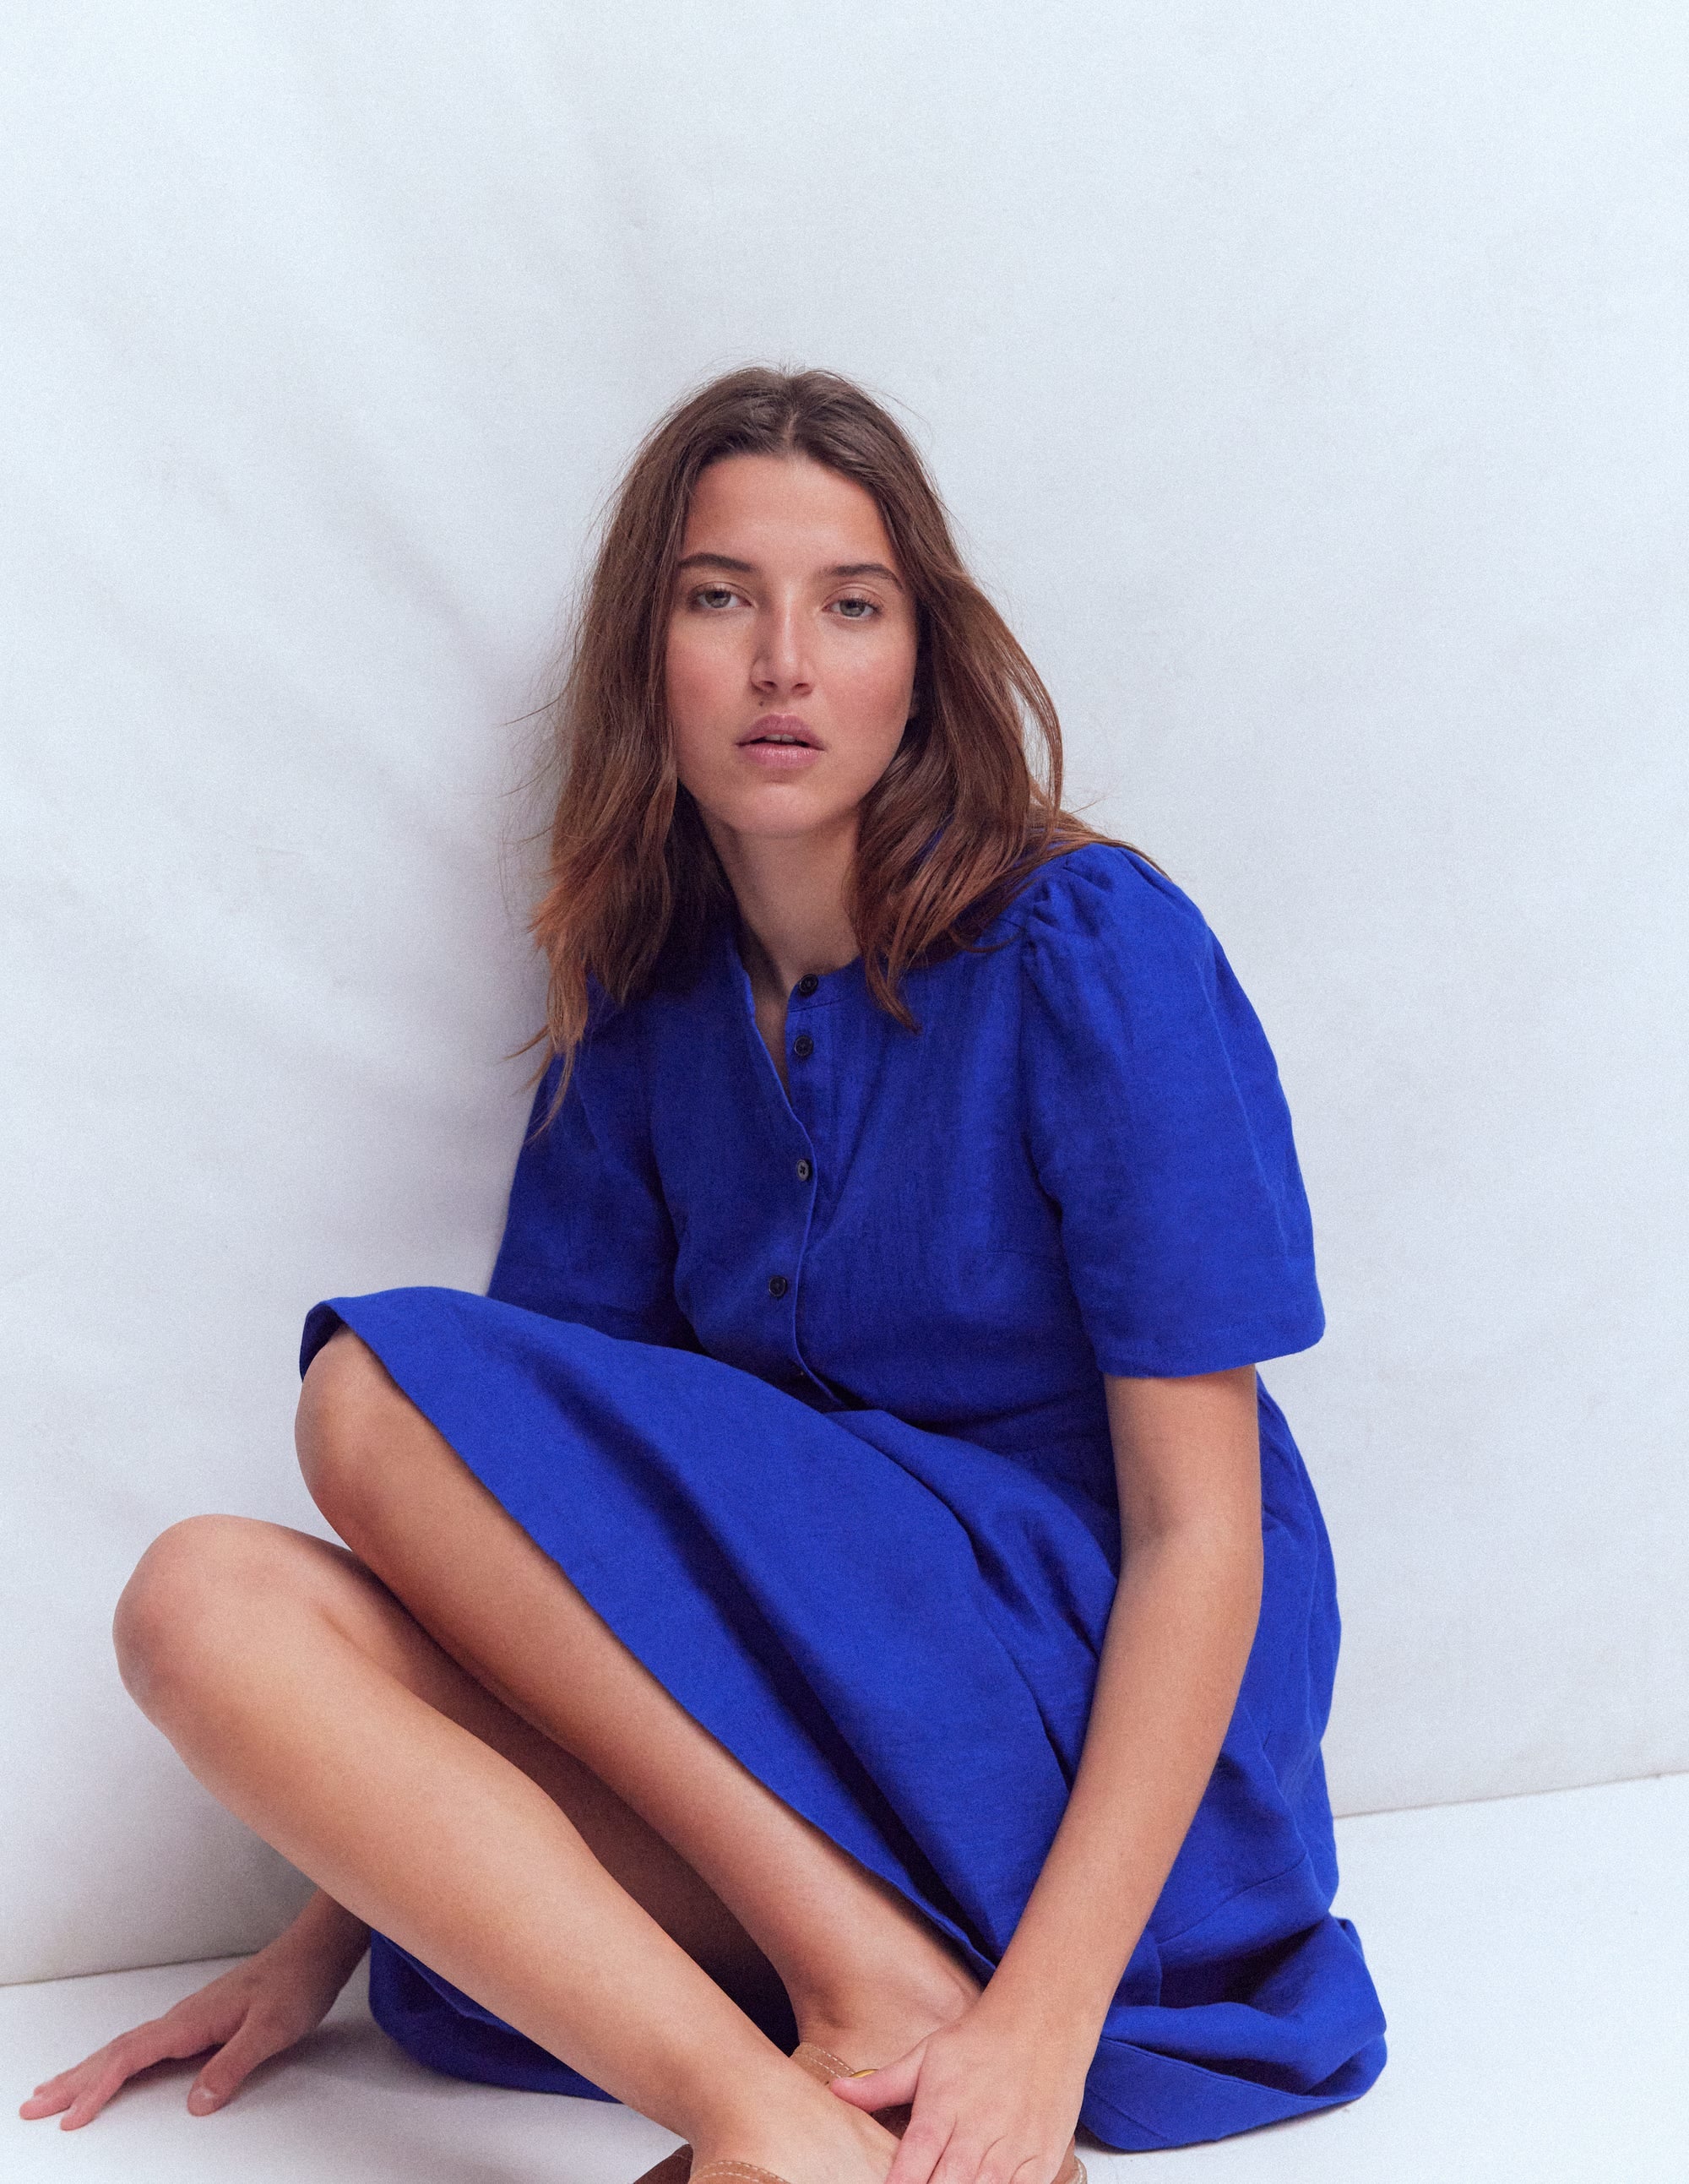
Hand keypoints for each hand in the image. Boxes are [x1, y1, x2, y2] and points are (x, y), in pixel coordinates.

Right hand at [18, 1897, 368, 2129]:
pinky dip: (117, 2061)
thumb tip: (196, 2104)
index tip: (70, 2116)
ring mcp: (189, 2017)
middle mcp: (183, 2017)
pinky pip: (145, 2044)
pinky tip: (112, 2069)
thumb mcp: (272, 2031)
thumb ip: (233, 2065)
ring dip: (88, 2070)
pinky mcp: (200, 2021)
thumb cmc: (296, 1985)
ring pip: (127, 2047)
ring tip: (55, 2091)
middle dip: (73, 2080)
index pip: (131, 2057)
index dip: (98, 2089)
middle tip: (34, 2106)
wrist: (315, 1951)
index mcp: (192, 2020)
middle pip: (116, 2051)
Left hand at [829, 1999, 1090, 2183]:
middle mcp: (977, 2132)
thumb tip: (836, 2091)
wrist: (1041, 2022)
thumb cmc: (979, 2042)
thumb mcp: (925, 2056)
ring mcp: (1013, 2149)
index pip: (915, 2159)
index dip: (901, 2183)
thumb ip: (882, 2085)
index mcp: (943, 2107)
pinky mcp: (1042, 2161)